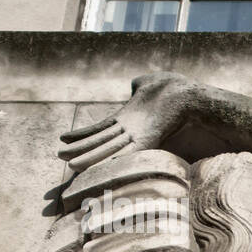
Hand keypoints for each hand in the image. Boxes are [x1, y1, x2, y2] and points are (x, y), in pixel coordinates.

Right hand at [58, 71, 197, 172]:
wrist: (192, 97)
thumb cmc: (175, 89)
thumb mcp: (150, 84)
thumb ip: (139, 85)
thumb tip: (134, 86)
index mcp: (129, 120)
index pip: (102, 128)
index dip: (83, 134)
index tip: (63, 139)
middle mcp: (131, 131)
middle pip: (100, 142)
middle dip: (80, 150)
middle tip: (59, 158)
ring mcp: (137, 136)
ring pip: (107, 149)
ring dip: (89, 157)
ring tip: (69, 164)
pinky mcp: (147, 140)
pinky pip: (125, 153)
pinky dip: (109, 160)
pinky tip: (97, 167)